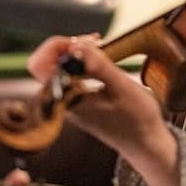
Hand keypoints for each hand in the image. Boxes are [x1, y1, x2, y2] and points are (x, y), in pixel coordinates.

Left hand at [27, 36, 173, 166]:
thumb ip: (100, 66)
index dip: (58, 46)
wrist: (144, 143)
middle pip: (46, 62)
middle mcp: (63, 102)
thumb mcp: (123, 88)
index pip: (40, 65)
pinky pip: (68, 72)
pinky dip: (81, 60)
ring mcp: (69, 101)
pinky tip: (100, 57)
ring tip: (100, 46)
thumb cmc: (137, 119)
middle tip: (95, 41)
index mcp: (68, 100)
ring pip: (57, 66)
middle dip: (67, 45)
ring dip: (75, 51)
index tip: (86, 43)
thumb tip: (77, 46)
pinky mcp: (77, 99)